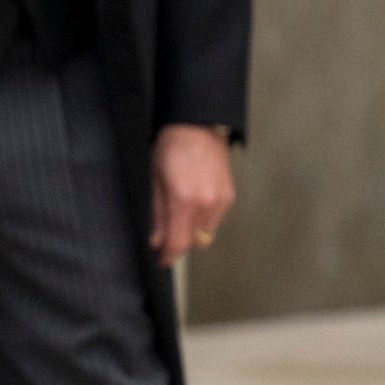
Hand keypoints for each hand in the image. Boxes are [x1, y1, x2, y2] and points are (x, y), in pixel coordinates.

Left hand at [150, 123, 235, 265]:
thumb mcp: (155, 179)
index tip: (162, 260)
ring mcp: (220, 200)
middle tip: (166, 236)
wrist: (197, 124)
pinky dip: (203, 220)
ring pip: (206, 234)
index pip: (179, 243)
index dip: (168, 256)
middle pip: (194, 243)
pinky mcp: (228, 196)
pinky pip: (214, 220)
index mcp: (184, 199)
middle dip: (179, 242)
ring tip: (180, 213)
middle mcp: (206, 203)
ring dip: (192, 231)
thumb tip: (156, 241)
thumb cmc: (172, 145)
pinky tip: (194, 203)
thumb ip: (157, 215)